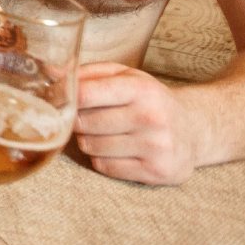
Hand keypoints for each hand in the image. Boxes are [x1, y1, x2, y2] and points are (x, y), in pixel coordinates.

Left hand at [74, 62, 197, 185]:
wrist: (194, 130)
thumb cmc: (150, 100)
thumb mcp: (126, 76)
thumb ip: (88, 73)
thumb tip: (49, 72)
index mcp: (141, 89)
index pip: (86, 94)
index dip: (67, 99)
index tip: (62, 101)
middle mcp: (151, 117)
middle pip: (84, 124)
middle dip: (78, 122)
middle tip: (87, 119)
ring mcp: (156, 147)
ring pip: (91, 147)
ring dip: (89, 141)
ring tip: (105, 134)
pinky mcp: (155, 172)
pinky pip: (105, 167)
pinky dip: (102, 159)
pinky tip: (117, 150)